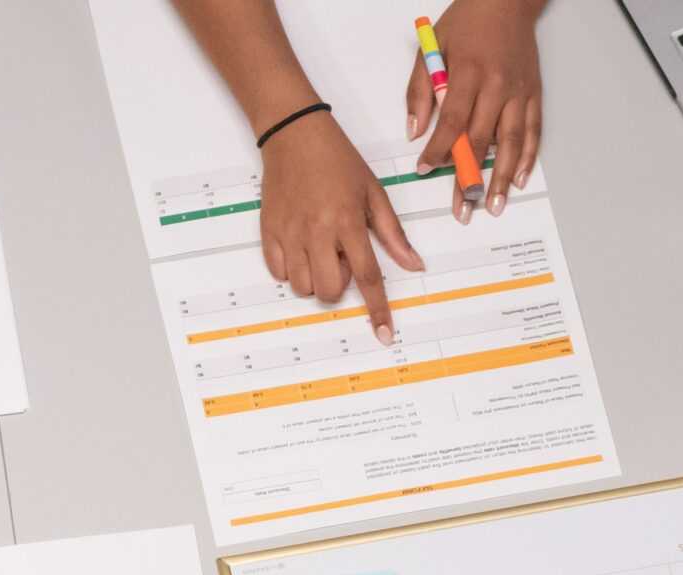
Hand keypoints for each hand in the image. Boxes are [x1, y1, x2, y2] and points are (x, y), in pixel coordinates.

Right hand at [260, 108, 424, 340]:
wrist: (294, 134)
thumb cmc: (337, 159)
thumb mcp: (373, 192)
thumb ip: (392, 233)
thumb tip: (413, 264)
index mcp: (348, 221)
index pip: (368, 277)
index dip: (377, 309)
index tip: (384, 333)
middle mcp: (318, 231)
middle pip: (330, 290)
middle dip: (339, 284)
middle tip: (340, 255)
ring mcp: (290, 233)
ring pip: (303, 287)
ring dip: (315, 278)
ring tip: (319, 248)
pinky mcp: (269, 232)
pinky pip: (279, 273)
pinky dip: (292, 269)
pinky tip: (300, 245)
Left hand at [407, 0, 546, 219]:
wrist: (507, 0)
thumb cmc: (469, 20)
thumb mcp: (432, 46)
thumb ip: (420, 90)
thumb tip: (415, 130)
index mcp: (468, 72)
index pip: (452, 121)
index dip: (439, 149)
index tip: (426, 168)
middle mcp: (497, 84)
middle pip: (481, 140)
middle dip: (470, 177)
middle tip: (463, 207)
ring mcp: (519, 91)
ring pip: (510, 142)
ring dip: (501, 178)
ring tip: (493, 204)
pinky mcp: (533, 93)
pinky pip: (533, 131)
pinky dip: (527, 157)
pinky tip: (518, 178)